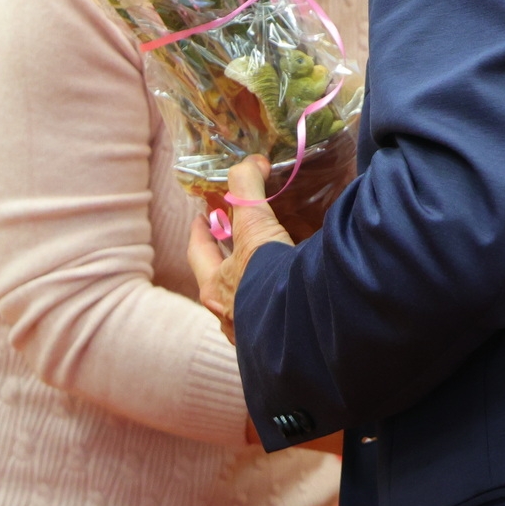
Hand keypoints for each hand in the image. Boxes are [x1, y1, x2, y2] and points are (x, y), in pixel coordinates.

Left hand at [186, 154, 292, 343]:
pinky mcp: (282, 342)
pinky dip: (284, 297)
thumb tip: (249, 163)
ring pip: (250, 298)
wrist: (305, 328)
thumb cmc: (268, 278)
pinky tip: (299, 288)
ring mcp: (256, 332)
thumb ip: (247, 189)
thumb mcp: (255, 225)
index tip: (200, 218)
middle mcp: (230, 314)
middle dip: (231, 257)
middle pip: (223, 278)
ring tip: (275, 261)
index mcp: (215, 288)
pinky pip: (278, 313)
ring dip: (258, 279)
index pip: (199, 252)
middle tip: (239, 236)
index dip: (200, 232)